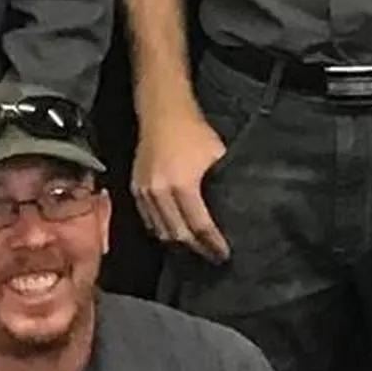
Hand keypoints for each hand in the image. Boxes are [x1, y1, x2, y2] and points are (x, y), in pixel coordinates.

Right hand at [131, 100, 229, 261]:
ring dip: (178, 244)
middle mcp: (160, 193)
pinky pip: (148, 220)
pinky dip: (160, 231)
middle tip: (212, 257)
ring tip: (194, 250)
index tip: (224, 253)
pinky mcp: (136, 188)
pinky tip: (173, 235)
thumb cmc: (193, 130)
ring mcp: (145, 192)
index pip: (200, 226)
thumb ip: (222, 182)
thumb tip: (235, 205)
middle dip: (197, 249)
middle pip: (178, 234)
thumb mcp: (217, 155)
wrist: (163, 113)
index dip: (213, 243)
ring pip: (160, 231)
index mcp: (182, 185)